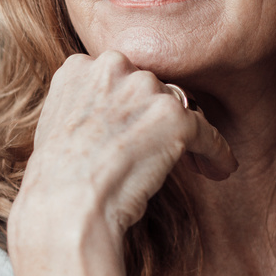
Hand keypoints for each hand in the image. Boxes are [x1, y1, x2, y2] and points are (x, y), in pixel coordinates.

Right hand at [8, 52, 235, 275]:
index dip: (130, 105)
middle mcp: (112, 67)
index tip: (134, 129)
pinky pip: (207, 132)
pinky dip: (216, 153)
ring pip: (181, 107)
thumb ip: (85, 107)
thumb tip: (110, 118)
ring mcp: (145, 89)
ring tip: (193, 164)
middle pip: (152, 87)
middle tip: (160, 150)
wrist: (65, 208)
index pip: (119, 76)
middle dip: (157, 117)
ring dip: (185, 135)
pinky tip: (219, 169)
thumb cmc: (56, 184)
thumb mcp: (57, 128)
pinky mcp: (175, 117)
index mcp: (80, 67)